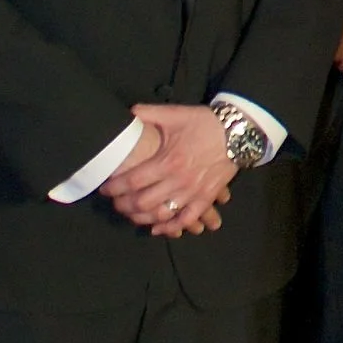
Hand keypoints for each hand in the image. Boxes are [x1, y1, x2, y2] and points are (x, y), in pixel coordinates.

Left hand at [107, 103, 235, 234]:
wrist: (237, 132)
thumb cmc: (204, 123)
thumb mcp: (175, 114)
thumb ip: (148, 113)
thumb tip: (127, 114)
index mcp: (168, 160)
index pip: (133, 181)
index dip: (115, 187)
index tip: (105, 189)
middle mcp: (178, 180)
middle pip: (143, 202)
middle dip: (124, 205)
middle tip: (115, 202)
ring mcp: (193, 192)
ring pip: (162, 214)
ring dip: (142, 218)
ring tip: (131, 214)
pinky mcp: (206, 198)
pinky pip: (186, 219)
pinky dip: (170, 228)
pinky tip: (158, 228)